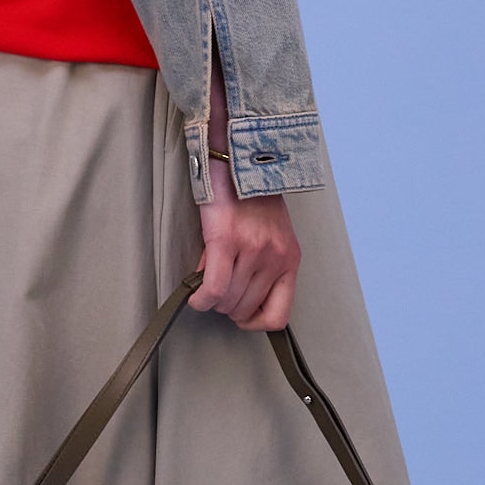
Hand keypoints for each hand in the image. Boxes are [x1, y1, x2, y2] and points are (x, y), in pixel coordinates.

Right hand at [191, 189, 300, 331]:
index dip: (255, 322)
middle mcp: (275, 258)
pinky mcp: (226, 241)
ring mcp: (252, 251)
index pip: (279, 314)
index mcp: (289, 259)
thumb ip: (261, 266)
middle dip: (226, 308)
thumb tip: (236, 294)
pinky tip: (195, 296)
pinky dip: (200, 299)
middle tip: (216, 294)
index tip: (241, 314)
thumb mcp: (271, 235)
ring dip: (211, 301)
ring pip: (228, 301)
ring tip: (204, 287)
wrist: (239, 162)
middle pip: (245, 309)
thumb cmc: (252, 197)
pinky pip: (213, 288)